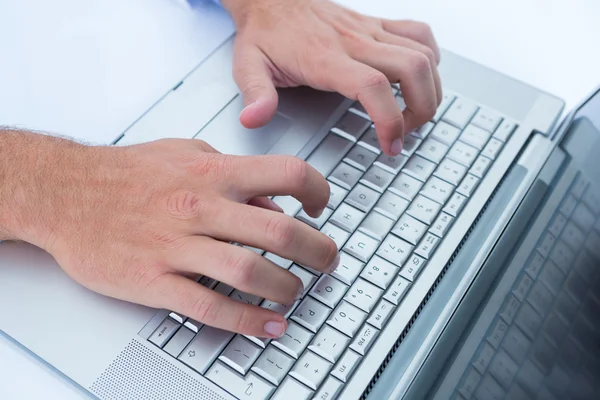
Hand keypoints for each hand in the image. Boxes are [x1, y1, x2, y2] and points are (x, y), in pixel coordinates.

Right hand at [11, 135, 338, 337]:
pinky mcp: (155, 281)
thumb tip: (271, 204)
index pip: (287, 173)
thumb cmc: (126, 173)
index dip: (319, 191)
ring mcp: (177, 247)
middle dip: (318, 252)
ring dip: (287, 288)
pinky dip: (248, 322)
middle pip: (281, 233)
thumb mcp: (185, 151)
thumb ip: (232, 173)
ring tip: (297, 292)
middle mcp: (200, 207)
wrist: (65, 193)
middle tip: (327, 261)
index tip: (321, 207)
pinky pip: (211, 307)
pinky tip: (268, 325)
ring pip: (252, 274)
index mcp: (212, 172)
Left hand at [223, 0, 441, 155]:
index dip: (390, 121)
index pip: (372, 87)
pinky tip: (421, 76)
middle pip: (413, 69)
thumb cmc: (264, 32)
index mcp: (325, 58)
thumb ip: (255, 94)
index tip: (390, 145)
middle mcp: (354, 42)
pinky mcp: (375, 25)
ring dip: (430, 88)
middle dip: (422, 109)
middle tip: (404, 133)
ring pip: (423, 53)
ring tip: (413, 113)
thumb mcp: (247, 65)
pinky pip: (419, 33)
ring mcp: (368, 31)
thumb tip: (254, 119)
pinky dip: (430, 57)